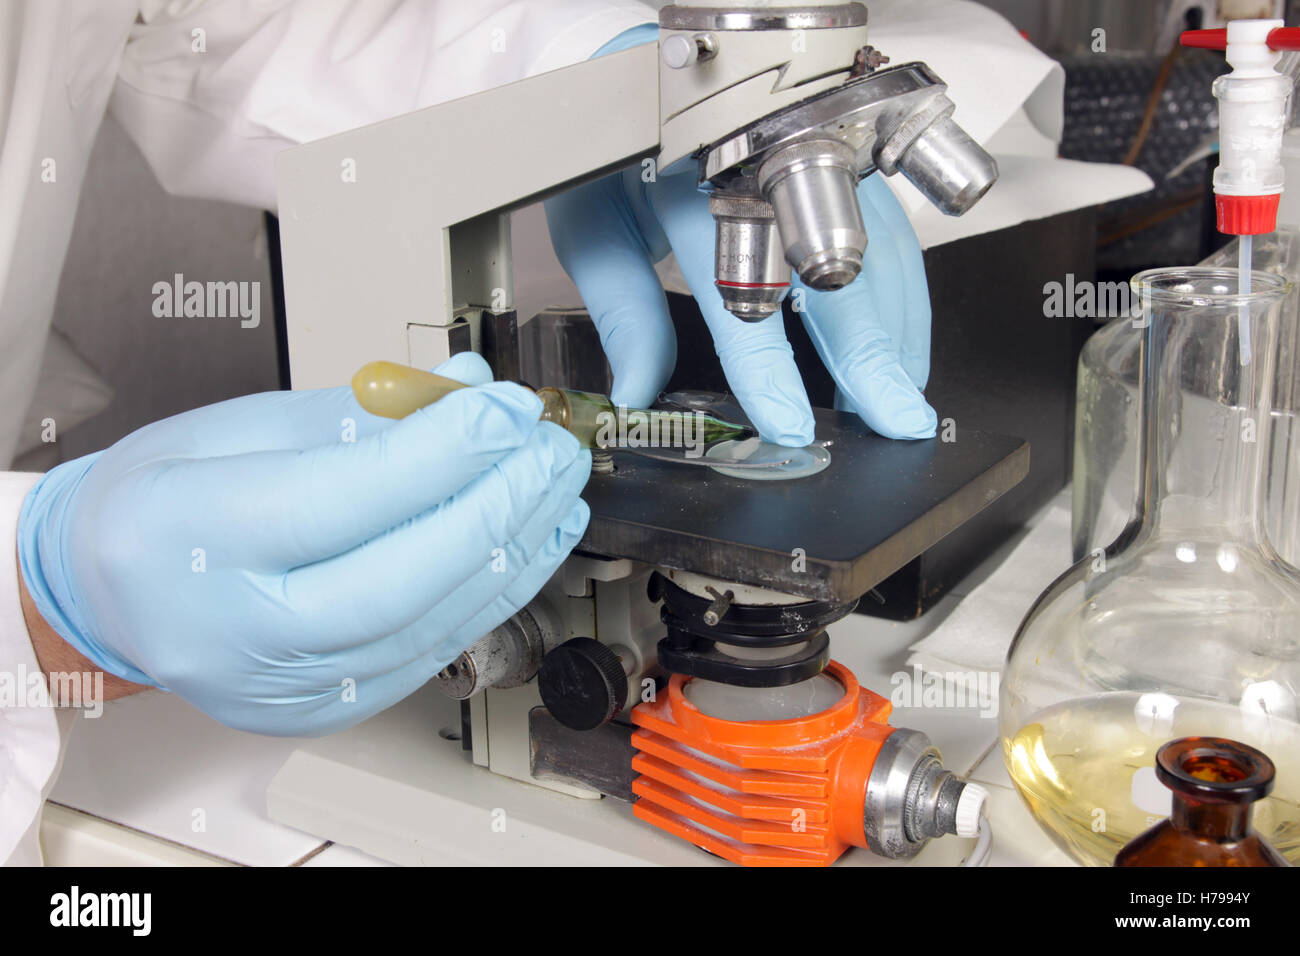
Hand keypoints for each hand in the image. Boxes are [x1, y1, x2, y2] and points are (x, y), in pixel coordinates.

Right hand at [16, 353, 590, 735]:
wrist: (109, 595)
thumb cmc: (167, 499)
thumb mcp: (242, 427)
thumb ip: (365, 414)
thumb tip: (472, 389)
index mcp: (190, 536)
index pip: (339, 498)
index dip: (442, 452)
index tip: (506, 407)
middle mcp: (234, 631)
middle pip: (396, 580)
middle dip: (495, 506)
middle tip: (548, 446)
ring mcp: (282, 687)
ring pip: (427, 625)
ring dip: (513, 550)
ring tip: (556, 485)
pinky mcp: (327, 709)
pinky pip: (431, 651)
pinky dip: (493, 591)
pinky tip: (532, 540)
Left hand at [544, 168, 936, 444]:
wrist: (649, 68)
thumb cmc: (619, 146)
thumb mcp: (594, 223)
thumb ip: (624, 310)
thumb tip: (637, 391)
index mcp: (691, 181)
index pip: (738, 287)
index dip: (766, 364)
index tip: (789, 421)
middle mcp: (768, 163)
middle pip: (835, 268)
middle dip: (870, 353)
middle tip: (893, 419)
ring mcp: (820, 156)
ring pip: (881, 249)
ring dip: (896, 330)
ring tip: (896, 395)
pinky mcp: (848, 159)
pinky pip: (892, 233)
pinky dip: (902, 295)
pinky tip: (899, 344)